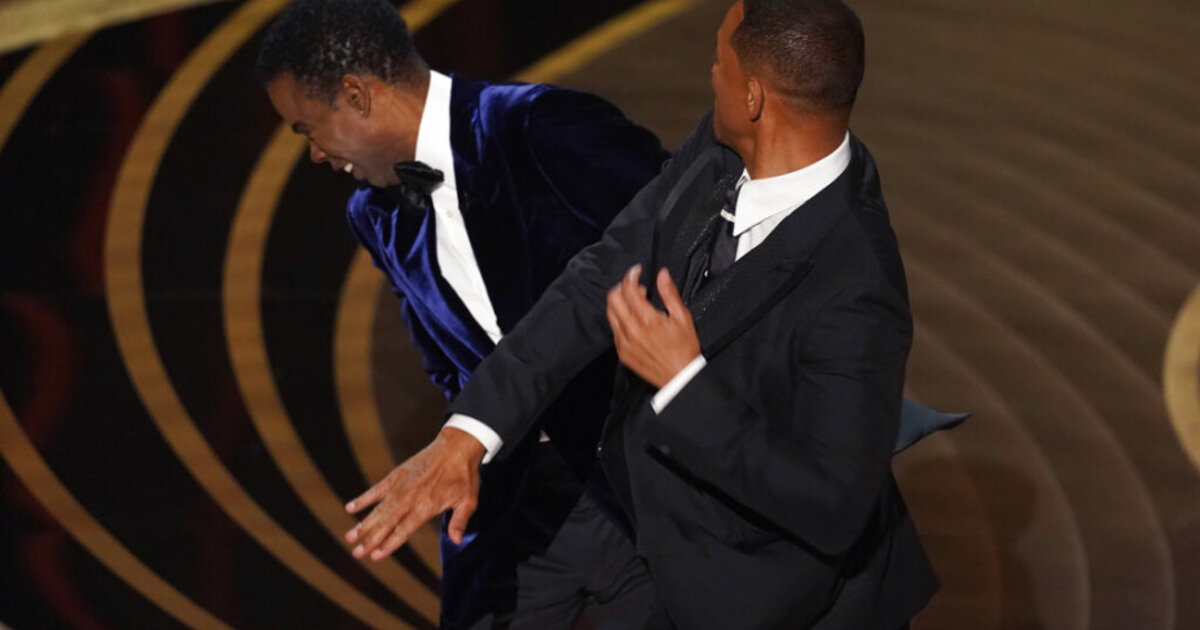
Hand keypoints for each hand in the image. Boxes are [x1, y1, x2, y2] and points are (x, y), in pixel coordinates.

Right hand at [344, 427, 483, 560]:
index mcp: (427, 506)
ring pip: (379, 509)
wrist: (457, 445)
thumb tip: (456, 541)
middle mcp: (411, 498)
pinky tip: (350, 507)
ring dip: (364, 524)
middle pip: (387, 523)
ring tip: (349, 537)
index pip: (404, 530)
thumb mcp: (468, 500)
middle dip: (371, 539)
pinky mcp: (397, 474)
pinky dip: (364, 498)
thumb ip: (459, 521)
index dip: (389, 544)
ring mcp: (402, 486)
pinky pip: (377, 489)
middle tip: (356, 554)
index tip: (375, 556)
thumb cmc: (464, 475)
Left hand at [606, 265, 700, 387]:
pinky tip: (632, 320)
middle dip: (622, 286)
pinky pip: (613, 330)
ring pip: (610, 313)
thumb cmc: (684, 350)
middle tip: (634, 286)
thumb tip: (662, 275)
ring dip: (618, 302)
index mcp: (647, 319)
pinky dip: (619, 319)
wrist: (679, 377)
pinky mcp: (622, 352)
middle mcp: (632, 330)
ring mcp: (624, 342)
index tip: (637, 272)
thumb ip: (669, 293)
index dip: (631, 275)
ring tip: (633, 302)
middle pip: (613, 298)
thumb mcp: (682, 317)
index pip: (629, 289)